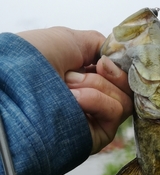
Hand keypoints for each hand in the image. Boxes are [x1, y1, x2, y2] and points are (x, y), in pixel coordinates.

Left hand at [18, 27, 132, 153]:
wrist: (18, 88)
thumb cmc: (32, 62)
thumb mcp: (70, 40)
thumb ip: (101, 45)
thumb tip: (119, 57)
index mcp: (87, 77)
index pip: (120, 73)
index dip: (117, 65)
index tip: (103, 61)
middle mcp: (94, 98)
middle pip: (126, 87)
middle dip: (106, 75)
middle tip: (76, 74)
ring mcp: (97, 118)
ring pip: (124, 98)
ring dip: (96, 86)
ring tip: (67, 88)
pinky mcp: (99, 134)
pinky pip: (116, 111)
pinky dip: (97, 100)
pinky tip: (74, 101)